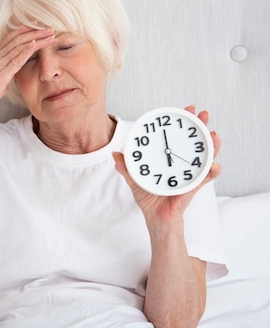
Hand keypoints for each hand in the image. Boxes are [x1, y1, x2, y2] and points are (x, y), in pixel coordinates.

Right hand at [0, 26, 54, 115]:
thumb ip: (7, 71)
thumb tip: (15, 70)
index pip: (11, 37)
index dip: (25, 29)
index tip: (38, 25)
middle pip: (18, 39)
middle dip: (35, 32)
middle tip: (49, 28)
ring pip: (19, 46)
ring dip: (36, 39)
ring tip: (49, 34)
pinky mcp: (2, 74)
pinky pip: (16, 60)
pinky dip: (26, 51)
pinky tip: (35, 45)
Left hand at [113, 105, 221, 222]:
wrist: (156, 218)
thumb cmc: (149, 198)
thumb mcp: (135, 179)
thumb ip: (126, 166)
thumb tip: (114, 154)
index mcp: (170, 158)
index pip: (178, 136)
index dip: (184, 122)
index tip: (187, 109)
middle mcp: (183, 164)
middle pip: (196, 142)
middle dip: (201, 126)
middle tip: (203, 114)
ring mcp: (190, 174)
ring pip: (206, 157)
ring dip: (212, 145)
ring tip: (214, 135)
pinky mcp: (193, 187)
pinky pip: (205, 178)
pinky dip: (212, 171)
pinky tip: (214, 165)